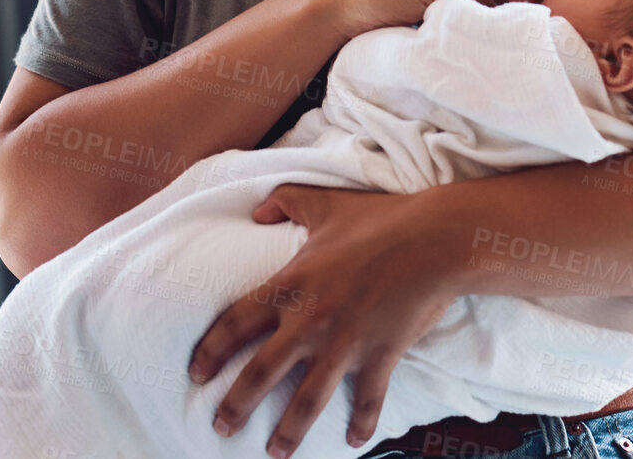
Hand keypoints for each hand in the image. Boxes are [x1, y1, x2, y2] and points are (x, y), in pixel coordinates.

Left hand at [188, 185, 463, 456]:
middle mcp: (310, 320)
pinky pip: (366, 400)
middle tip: (221, 427)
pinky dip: (360, 423)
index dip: (211, 350)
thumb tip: (258, 210)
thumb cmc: (383, 218)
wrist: (436, 238)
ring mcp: (345, 342)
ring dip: (288, 431)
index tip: (196, 373)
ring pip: (306, 399)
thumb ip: (287, 200)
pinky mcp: (380, 355)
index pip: (236, 322)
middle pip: (260, 372)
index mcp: (292, 284)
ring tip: (275, 452)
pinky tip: (354, 442)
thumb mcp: (328, 203)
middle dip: (236, 405)